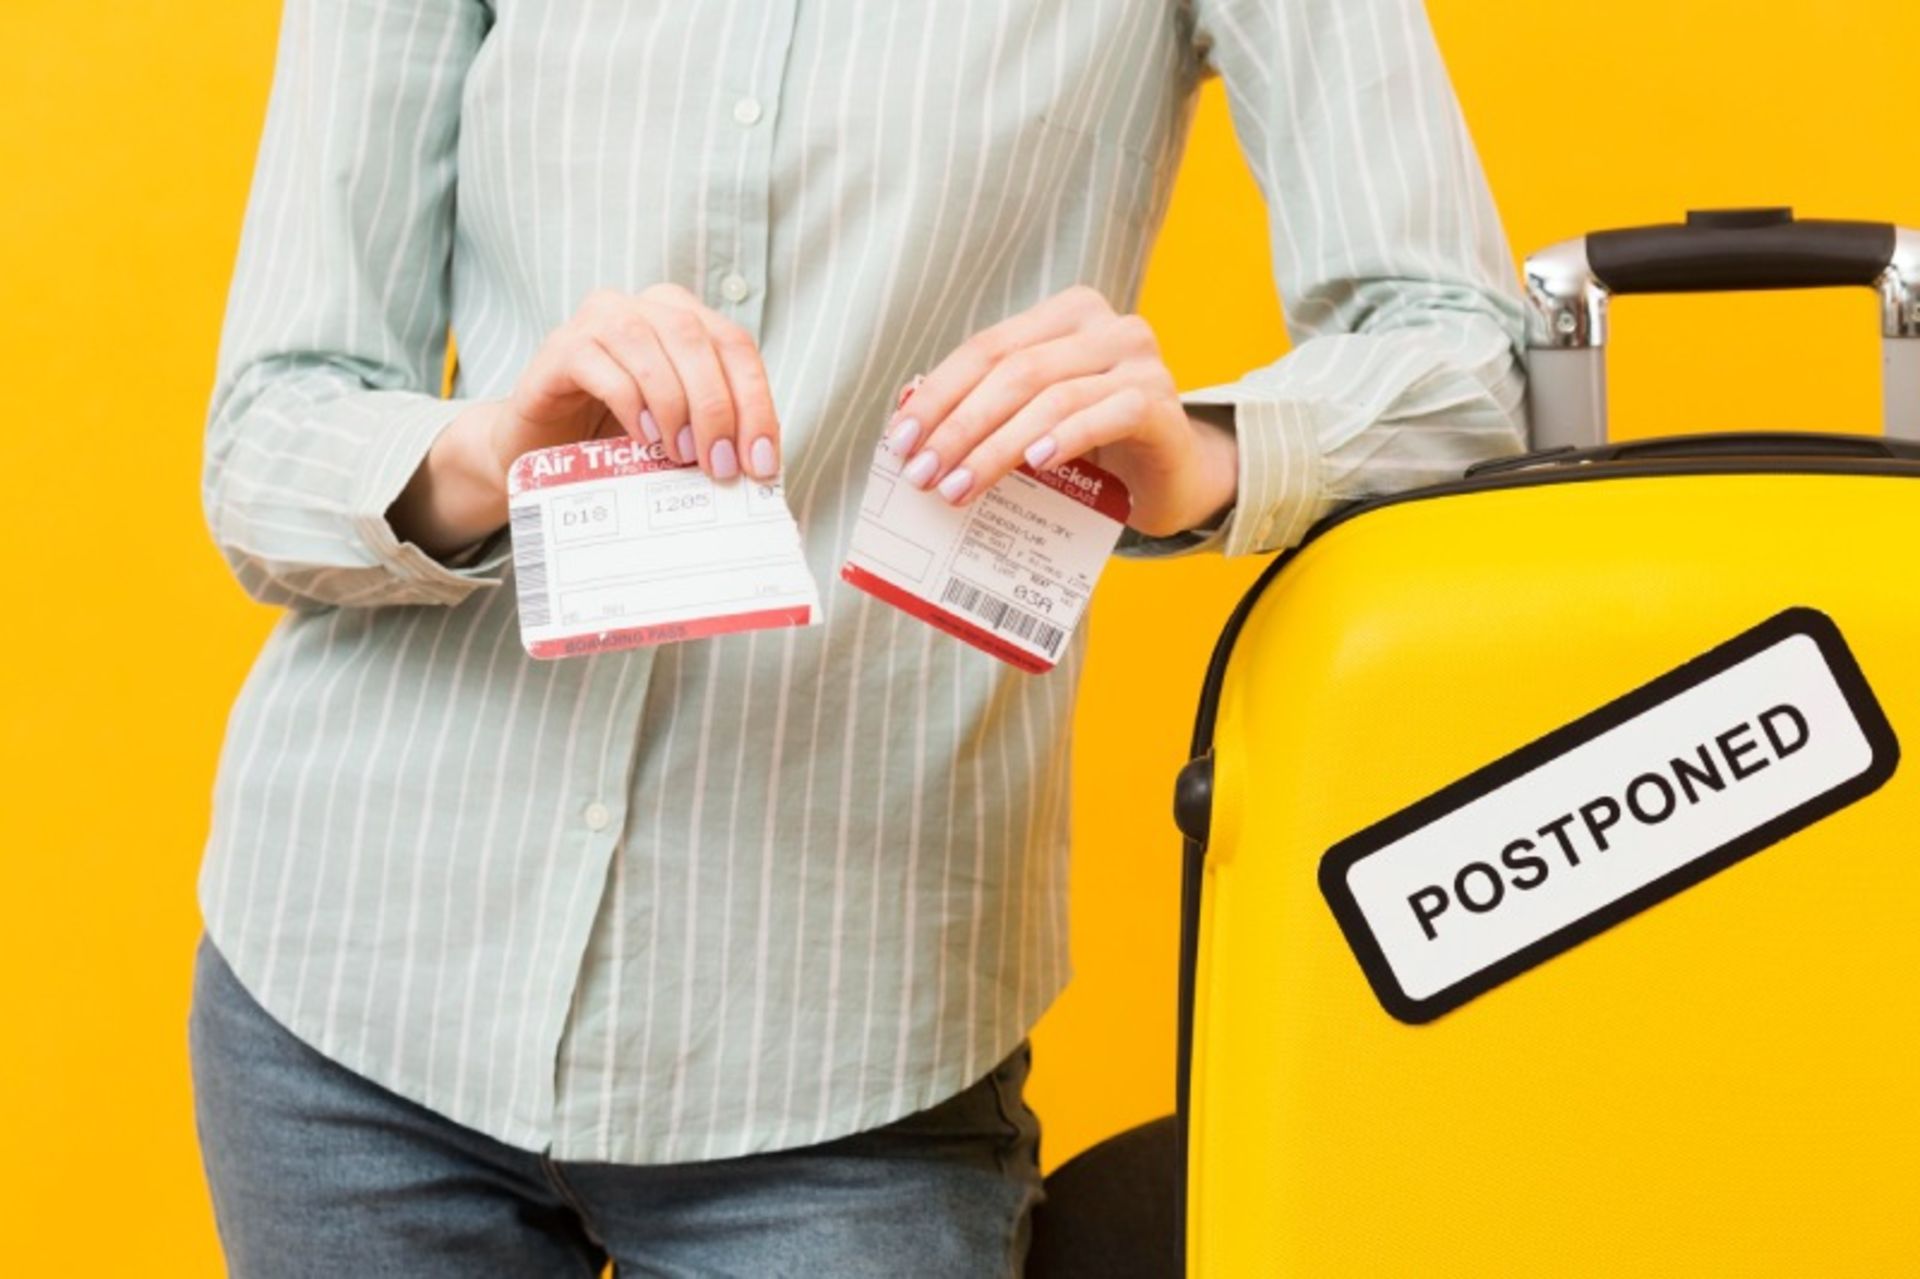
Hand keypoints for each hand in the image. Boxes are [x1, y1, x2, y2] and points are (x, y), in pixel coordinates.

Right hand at [489, 283, 778, 481]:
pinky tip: (643, 439)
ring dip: (674, 405)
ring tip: (681, 455)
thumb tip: (760, 462)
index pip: (735, 346)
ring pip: (648, 345)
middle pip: (695, 339)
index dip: (755, 403)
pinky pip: (601, 365)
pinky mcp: (559, 348)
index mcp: (682, 317)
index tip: (761, 462)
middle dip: (716, 407)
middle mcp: (641, 307)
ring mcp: (596, 320)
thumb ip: (717, 431)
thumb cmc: (618, 436)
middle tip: (720, 464)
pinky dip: (630, 403)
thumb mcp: (681, 431)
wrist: (543, 448)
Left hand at [881, 285, 1236, 537]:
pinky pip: (1108, 414)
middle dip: (959, 426)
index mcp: (1066, 314)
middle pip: (1014, 371)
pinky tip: (1036, 463)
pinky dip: (1067, 437)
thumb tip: (908, 422)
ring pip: (1052, 397)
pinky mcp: (1162, 404)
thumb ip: (987, 407)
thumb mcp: (1034, 418)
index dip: (938, 394)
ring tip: (960, 488)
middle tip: (923, 476)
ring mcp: (1140, 361)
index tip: (900, 442)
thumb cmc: (1094, 444)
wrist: (1172, 474)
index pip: (987, 348)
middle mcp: (1107, 326)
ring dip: (997, 447)